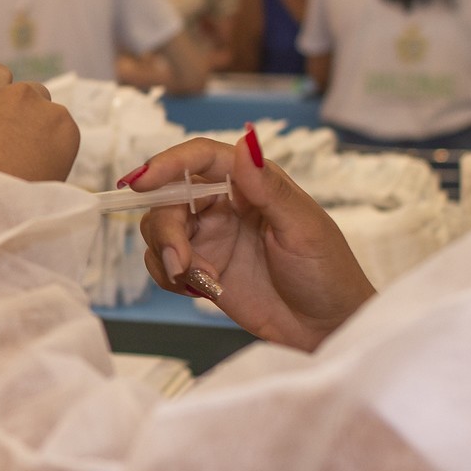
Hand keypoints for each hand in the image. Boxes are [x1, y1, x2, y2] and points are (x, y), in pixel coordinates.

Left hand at [0, 31, 80, 181]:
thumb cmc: (8, 216)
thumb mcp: (47, 192)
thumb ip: (49, 161)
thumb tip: (38, 154)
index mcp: (61, 127)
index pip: (55, 118)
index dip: (38, 137)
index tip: (26, 155)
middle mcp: (29, 103)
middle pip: (29, 94)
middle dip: (18, 113)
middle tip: (1, 144)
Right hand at [132, 126, 373, 351]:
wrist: (326, 330)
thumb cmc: (327, 273)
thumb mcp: (303, 229)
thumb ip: (268, 187)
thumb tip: (245, 141)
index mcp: (252, 182)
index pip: (201, 158)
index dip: (168, 164)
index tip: (143, 182)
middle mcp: (225, 204)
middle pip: (169, 197)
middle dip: (166, 229)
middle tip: (181, 263)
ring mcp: (211, 237)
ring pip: (160, 230)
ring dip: (168, 255)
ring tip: (203, 282)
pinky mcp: (202, 270)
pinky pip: (164, 263)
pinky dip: (170, 277)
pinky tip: (202, 291)